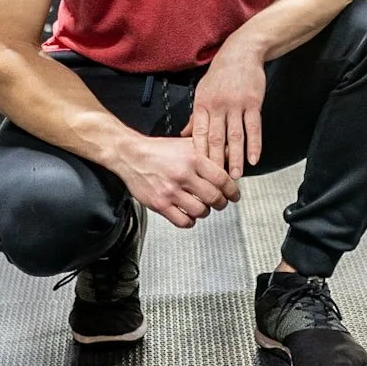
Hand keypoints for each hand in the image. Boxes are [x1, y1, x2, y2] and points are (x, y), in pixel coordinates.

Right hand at [109, 132, 238, 229]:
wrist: (132, 155)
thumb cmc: (159, 150)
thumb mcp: (187, 143)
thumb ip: (209, 149)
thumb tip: (230, 153)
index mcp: (193, 159)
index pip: (222, 179)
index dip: (232, 190)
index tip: (234, 195)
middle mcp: (182, 175)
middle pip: (214, 197)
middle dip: (221, 203)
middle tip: (221, 202)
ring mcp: (170, 191)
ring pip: (200, 211)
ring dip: (206, 212)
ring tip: (203, 207)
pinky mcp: (159, 204)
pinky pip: (182, 221)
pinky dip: (190, 221)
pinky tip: (189, 215)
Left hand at [189, 41, 265, 179]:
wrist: (242, 52)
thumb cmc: (221, 73)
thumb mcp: (202, 91)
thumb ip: (196, 115)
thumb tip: (184, 134)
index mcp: (203, 105)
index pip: (199, 135)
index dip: (199, 155)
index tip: (199, 172)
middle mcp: (218, 106)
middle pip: (216, 139)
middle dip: (216, 162)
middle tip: (216, 182)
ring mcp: (236, 105)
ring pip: (235, 137)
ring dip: (235, 158)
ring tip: (236, 176)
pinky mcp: (253, 103)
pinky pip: (253, 127)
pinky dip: (254, 144)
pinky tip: (254, 159)